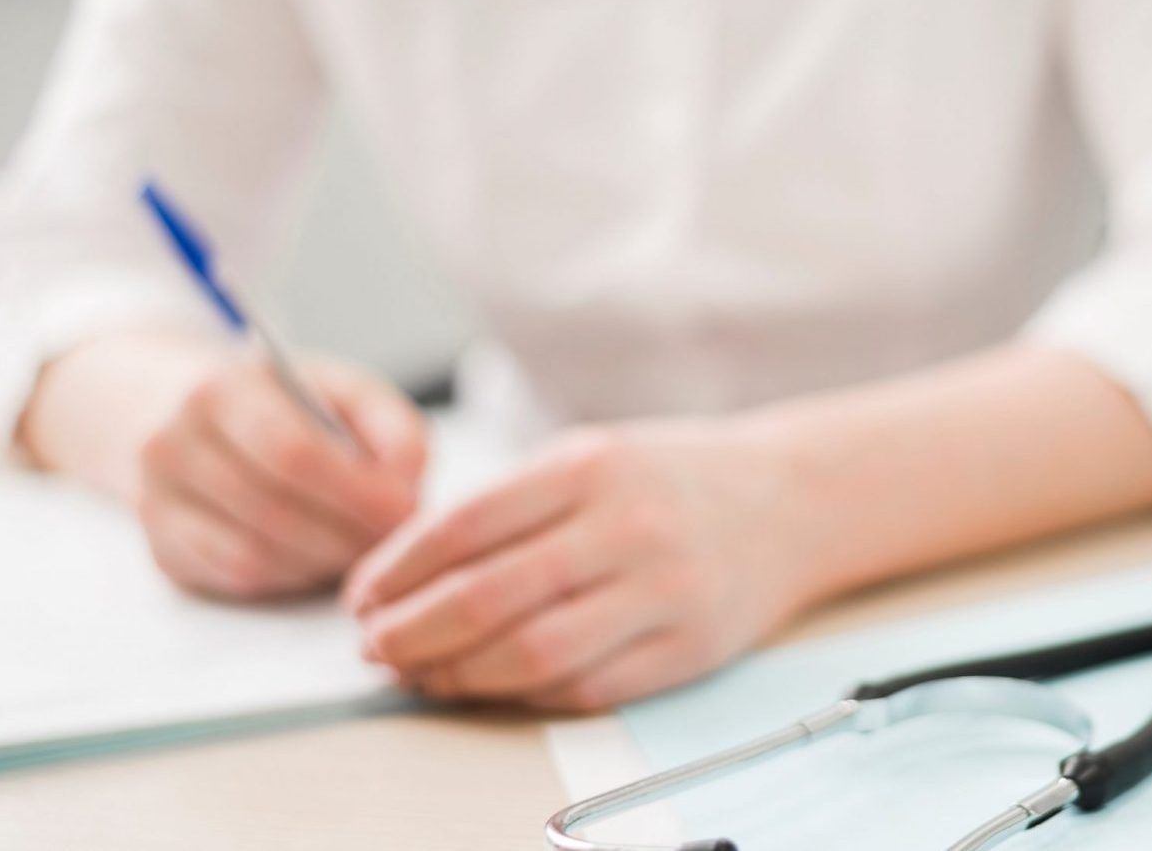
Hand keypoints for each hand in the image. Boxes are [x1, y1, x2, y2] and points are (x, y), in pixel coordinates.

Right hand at [134, 353, 428, 598]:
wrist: (181, 411)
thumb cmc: (282, 402)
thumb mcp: (344, 390)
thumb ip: (393, 428)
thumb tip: (407, 486)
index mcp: (222, 390)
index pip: (292, 452)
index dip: (355, 491)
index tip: (405, 508)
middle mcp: (173, 445)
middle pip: (273, 510)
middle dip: (346, 534)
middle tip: (393, 539)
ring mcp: (158, 502)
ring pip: (254, 555)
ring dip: (323, 561)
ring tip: (363, 548)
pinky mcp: (164, 548)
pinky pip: (238, 578)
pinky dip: (292, 576)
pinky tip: (321, 558)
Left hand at [342, 419, 811, 711]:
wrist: (790, 503)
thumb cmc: (669, 480)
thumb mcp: (590, 456)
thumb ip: (509, 507)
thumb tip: (405, 576)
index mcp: (591, 465)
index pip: (463, 527)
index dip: (397, 572)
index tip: (361, 597)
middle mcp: (628, 526)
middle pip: (487, 598)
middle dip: (411, 633)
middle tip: (376, 647)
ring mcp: (663, 591)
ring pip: (532, 655)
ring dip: (458, 675)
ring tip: (422, 674)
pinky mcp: (686, 649)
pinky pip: (586, 688)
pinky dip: (523, 694)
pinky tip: (490, 685)